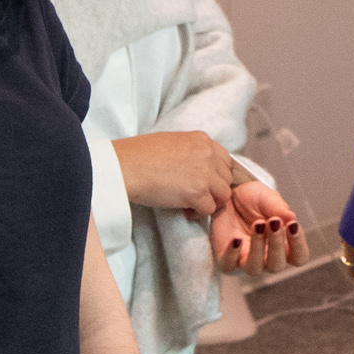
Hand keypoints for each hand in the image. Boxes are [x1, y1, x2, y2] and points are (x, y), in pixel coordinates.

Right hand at [113, 130, 241, 220]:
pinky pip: (210, 209)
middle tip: (199, 196)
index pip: (225, 160)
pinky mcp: (197, 193)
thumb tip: (196, 167)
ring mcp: (205, 174)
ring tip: (192, 205)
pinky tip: (185, 210)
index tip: (207, 182)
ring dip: (210, 202)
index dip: (217, 174)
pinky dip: (199, 213)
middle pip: (227, 178)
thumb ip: (191, 151)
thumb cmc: (139, 154)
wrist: (126, 166)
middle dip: (215, 189)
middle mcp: (208, 155)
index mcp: (202, 140)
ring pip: (223, 195)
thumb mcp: (172, 142)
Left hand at [210, 177, 306, 273]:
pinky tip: (236, 239)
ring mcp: (245, 259)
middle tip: (274, 222)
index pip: (299, 258)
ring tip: (257, 224)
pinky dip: (232, 254)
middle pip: (276, 266)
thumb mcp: (268, 199)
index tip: (293, 225)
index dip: (298, 246)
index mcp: (284, 246)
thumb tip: (291, 218)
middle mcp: (266, 257)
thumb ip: (280, 209)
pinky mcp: (226, 257)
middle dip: (276, 244)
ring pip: (254, 268)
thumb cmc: (254, 199)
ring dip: (257, 248)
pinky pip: (228, 265)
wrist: (229, 194)